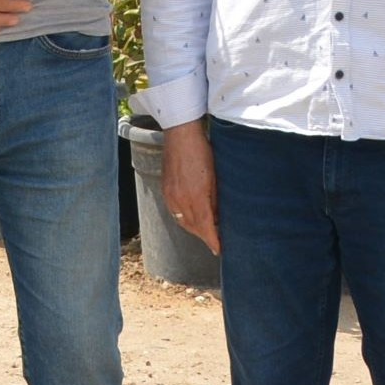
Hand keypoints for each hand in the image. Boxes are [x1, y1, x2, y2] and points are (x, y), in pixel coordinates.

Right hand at [158, 120, 218, 251]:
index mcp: (196, 196)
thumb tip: (218, 217)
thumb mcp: (215, 177)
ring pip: (182, 221)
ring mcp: (170, 195)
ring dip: (194, 228)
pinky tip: (192, 216)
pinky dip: (184, 218)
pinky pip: (174, 212)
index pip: (205, 226)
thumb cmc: (202, 152)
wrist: (181, 135)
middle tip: (216, 240)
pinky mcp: (165, 190)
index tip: (219, 249)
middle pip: (192, 227)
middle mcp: (180, 199)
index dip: (212, 240)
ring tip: (205, 230)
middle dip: (204, 235)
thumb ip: (216, 200)